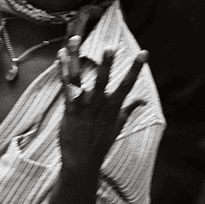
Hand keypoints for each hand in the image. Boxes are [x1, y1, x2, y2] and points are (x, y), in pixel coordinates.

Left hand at [56, 36, 147, 170]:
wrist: (82, 162)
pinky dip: (62, 71)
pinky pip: (65, 88)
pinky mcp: (70, 111)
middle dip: (107, 64)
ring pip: (79, 79)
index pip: (127, 85)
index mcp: (113, 108)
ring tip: (75, 40)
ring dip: (75, 59)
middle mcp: (99, 106)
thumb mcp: (118, 126)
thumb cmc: (100, 143)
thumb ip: (130, 110)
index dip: (136, 69)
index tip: (144, 53)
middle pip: (103, 81)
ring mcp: (83, 108)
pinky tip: (60, 57)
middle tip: (110, 48)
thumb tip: (143, 101)